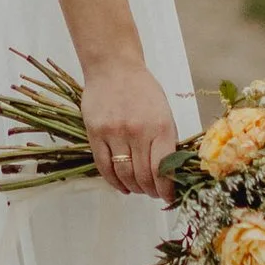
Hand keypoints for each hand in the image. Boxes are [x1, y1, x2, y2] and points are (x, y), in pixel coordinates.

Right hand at [81, 56, 176, 200]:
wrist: (114, 67)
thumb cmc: (142, 90)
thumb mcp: (164, 112)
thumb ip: (166, 141)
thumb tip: (169, 173)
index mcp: (160, 127)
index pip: (163, 169)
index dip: (166, 189)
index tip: (168, 197)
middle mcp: (138, 132)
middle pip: (143, 176)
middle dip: (151, 191)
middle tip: (153, 194)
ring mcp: (114, 133)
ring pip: (124, 174)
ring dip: (134, 188)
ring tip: (139, 189)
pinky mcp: (95, 133)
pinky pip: (104, 166)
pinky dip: (114, 181)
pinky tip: (122, 185)